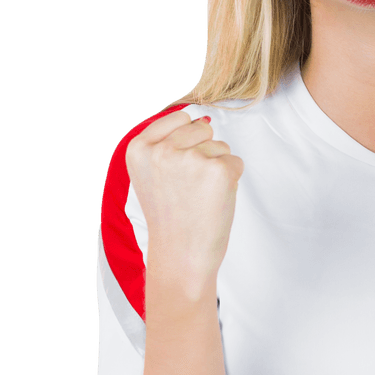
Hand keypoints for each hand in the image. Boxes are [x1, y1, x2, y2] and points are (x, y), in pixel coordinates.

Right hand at [125, 111, 243, 289]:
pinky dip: (231, 180)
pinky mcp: (219, 171)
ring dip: (216, 168)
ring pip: (220, 146)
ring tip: (199, 197)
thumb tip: (204, 119)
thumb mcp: (152, 174)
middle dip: (203, 154)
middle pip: (201, 129)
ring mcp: (190, 159)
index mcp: (139, 148)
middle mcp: (162, 150)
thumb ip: (168, 142)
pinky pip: (236, 162)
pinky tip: (213, 201)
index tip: (176, 173)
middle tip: (188, 189)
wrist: (180, 256)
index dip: (185, 144)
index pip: (178, 118)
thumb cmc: (170, 216)